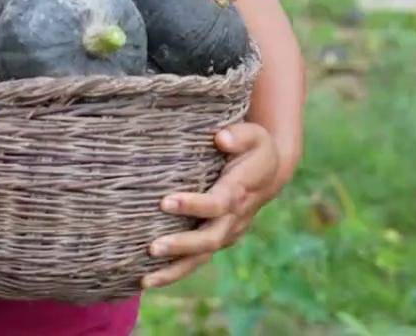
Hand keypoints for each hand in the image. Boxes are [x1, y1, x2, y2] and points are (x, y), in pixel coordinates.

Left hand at [143, 123, 283, 288]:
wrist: (270, 173)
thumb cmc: (256, 149)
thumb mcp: (256, 135)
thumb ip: (240, 135)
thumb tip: (220, 138)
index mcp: (239, 192)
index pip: (217, 204)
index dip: (193, 205)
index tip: (165, 201)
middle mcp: (232, 219)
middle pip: (209, 240)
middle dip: (181, 245)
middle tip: (152, 247)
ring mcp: (225, 233)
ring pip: (201, 259)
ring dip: (174, 270)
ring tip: (145, 280)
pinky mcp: (216, 240)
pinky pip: (196, 260)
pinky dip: (174, 272)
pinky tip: (147, 280)